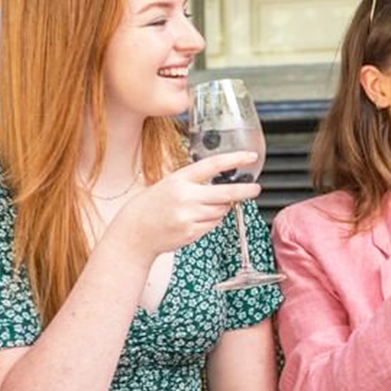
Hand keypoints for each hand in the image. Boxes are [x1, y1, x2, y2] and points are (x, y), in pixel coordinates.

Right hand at [112, 152, 261, 258]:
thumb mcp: (169, 184)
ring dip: (222, 208)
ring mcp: (189, 216)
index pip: (213, 165)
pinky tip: (195, 220)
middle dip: (245, 191)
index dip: (235, 159)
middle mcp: (186, 196)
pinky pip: (213, 224)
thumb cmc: (152, 206)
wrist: (135, 232)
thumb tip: (223, 183)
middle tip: (255, 189)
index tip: (250, 157)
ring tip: (203, 208)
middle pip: (226, 192)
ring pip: (221, 210)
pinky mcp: (192, 232)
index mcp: (180, 179)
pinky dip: (211, 221)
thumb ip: (194, 182)